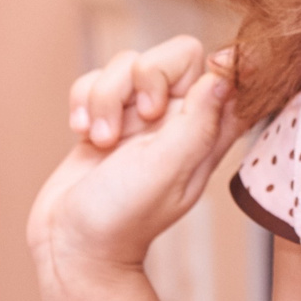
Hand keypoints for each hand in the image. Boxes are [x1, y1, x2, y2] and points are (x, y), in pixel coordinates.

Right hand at [29, 37, 243, 273]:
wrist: (71, 245)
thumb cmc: (123, 216)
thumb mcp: (167, 169)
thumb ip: (198, 122)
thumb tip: (226, 76)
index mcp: (207, 132)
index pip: (229, 76)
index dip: (218, 66)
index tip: (198, 79)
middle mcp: (177, 119)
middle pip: (172, 55)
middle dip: (144, 76)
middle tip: (141, 115)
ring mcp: (139, 116)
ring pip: (126, 64)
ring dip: (105, 96)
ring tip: (101, 139)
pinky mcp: (105, 116)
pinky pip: (95, 79)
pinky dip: (84, 100)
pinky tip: (82, 133)